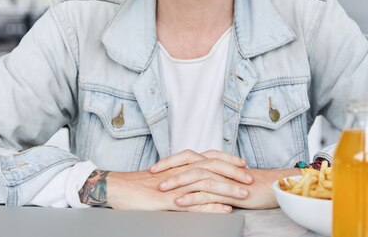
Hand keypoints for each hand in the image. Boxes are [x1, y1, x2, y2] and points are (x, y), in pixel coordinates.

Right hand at [106, 150, 251, 212]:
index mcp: (180, 165)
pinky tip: (223, 210)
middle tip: (250, 178)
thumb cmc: (138, 185)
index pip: (208, 158)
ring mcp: (175, 185)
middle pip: (211, 167)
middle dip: (233, 172)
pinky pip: (193, 202)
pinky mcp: (169, 199)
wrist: (117, 188)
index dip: (226, 160)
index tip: (242, 164)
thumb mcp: (163, 178)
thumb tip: (195, 179)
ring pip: (206, 183)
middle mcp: (180, 171)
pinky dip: (210, 205)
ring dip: (227, 189)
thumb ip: (180, 176)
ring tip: (243, 195)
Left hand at [153, 150, 298, 209]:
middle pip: (188, 162)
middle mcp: (217, 166)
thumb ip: (210, 177)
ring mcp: (223, 177)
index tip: (154, 167)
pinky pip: (207, 193)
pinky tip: (179, 201)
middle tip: (151, 174)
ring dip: (176, 182)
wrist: (273, 187)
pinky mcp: (229, 191)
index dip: (170, 161)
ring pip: (195, 176)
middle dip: (168, 167)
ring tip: (161, 188)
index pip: (187, 157)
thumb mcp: (225, 179)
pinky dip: (191, 197)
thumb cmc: (250, 184)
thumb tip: (191, 181)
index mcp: (214, 161)